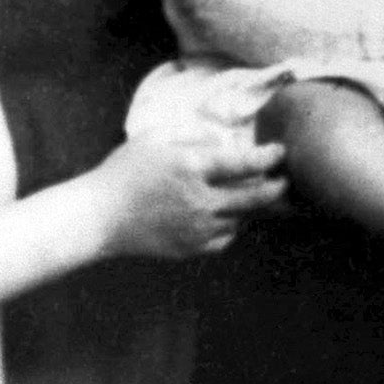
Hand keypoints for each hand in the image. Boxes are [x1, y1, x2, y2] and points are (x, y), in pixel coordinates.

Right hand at [90, 127, 285, 258]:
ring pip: (242, 219)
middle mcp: (199, 201)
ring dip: (252, 208)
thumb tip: (225, 140)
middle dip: (277, 188)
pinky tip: (227, 216)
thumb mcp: (156, 138)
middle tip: (285, 180)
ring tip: (258, 196)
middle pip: (255, 197)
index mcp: (191, 168)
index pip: (243, 163)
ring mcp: (196, 228)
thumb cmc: (124, 172)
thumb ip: (194, 135)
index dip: (268, 157)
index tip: (280, 152)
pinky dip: (231, 226)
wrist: (98, 217)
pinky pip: (225, 238)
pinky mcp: (190, 248)